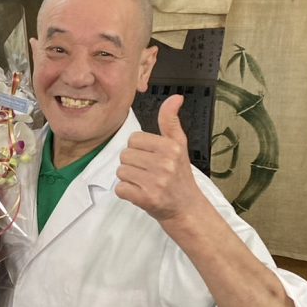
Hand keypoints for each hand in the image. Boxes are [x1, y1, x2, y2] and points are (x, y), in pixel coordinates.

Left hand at [115, 95, 204, 222]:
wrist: (186, 208)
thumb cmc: (179, 176)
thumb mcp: (179, 145)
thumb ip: (170, 121)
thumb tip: (175, 97)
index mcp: (171, 147)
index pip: (134, 139)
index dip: (138, 149)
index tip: (151, 158)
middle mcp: (164, 163)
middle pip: (125, 155)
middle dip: (133, 164)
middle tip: (148, 173)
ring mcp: (155, 182)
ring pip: (120, 171)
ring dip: (129, 179)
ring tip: (145, 183)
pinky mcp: (146, 198)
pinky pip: (120, 188)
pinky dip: (126, 192)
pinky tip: (140, 193)